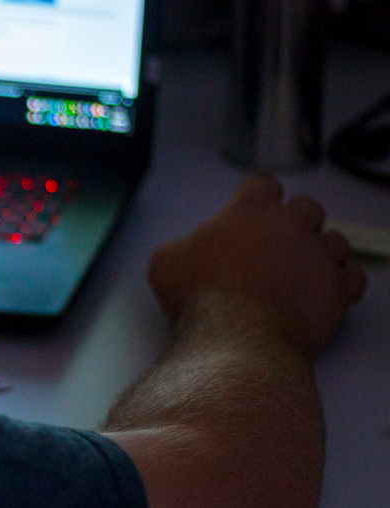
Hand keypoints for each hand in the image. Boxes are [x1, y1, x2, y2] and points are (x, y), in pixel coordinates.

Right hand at [147, 175, 365, 354]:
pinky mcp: (338, 288)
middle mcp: (292, 224)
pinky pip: (354, 276)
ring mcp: (320, 255)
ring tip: (303, 272)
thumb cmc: (201, 293)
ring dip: (321, 252)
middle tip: (277, 246)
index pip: (263, 185)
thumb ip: (178, 248)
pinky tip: (324, 291)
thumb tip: (180, 253)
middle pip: (307, 207)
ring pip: (335, 240)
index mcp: (250, 209)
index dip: (258, 199)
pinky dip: (342, 281)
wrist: (239, 332)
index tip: (250, 217)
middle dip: (296, 222)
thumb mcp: (165, 263)